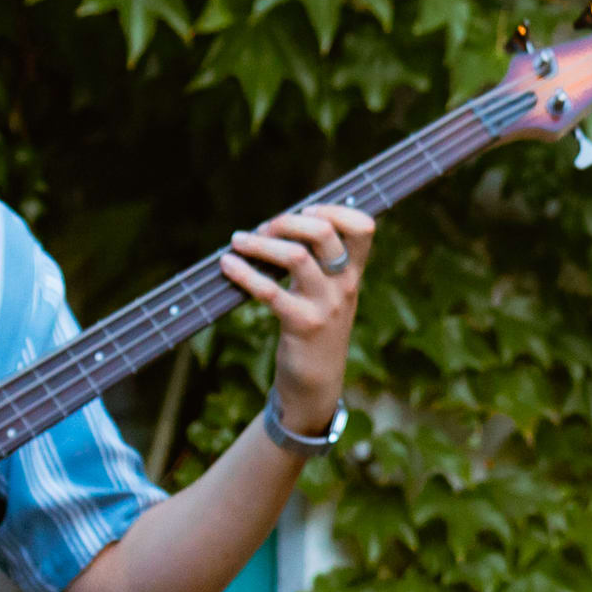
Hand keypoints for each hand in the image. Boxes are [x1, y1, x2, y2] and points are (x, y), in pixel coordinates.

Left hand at [222, 202, 373, 443]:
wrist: (317, 382)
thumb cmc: (316, 329)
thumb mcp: (331, 295)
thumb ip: (321, 263)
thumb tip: (283, 223)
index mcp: (354, 273)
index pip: (363, 228)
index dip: (336, 210)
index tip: (308, 210)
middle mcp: (344, 285)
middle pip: (324, 232)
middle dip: (288, 220)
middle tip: (264, 228)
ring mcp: (324, 305)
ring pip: (296, 256)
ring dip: (260, 243)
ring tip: (238, 241)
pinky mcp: (300, 324)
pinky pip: (269, 291)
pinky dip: (244, 272)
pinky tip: (227, 265)